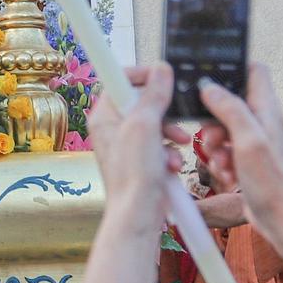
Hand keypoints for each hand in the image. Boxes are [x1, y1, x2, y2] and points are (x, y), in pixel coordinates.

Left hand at [86, 65, 186, 226]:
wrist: (139, 214)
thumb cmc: (132, 175)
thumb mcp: (145, 126)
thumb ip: (153, 95)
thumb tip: (161, 69)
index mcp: (104, 116)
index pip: (120, 80)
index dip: (142, 74)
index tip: (162, 75)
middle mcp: (113, 129)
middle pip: (143, 101)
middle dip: (164, 111)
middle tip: (174, 116)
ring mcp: (128, 145)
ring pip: (156, 124)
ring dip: (171, 134)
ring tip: (178, 144)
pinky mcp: (142, 160)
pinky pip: (160, 145)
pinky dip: (169, 152)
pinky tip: (172, 164)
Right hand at [198, 64, 282, 238]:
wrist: (282, 220)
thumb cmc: (272, 183)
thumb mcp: (247, 141)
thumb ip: (229, 109)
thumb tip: (209, 86)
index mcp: (265, 109)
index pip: (252, 70)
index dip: (232, 69)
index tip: (210, 81)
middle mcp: (261, 121)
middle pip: (227, 102)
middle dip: (213, 119)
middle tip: (215, 139)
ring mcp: (253, 141)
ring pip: (222, 128)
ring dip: (214, 145)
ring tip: (224, 163)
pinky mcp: (246, 160)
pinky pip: (224, 151)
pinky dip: (220, 161)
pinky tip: (228, 175)